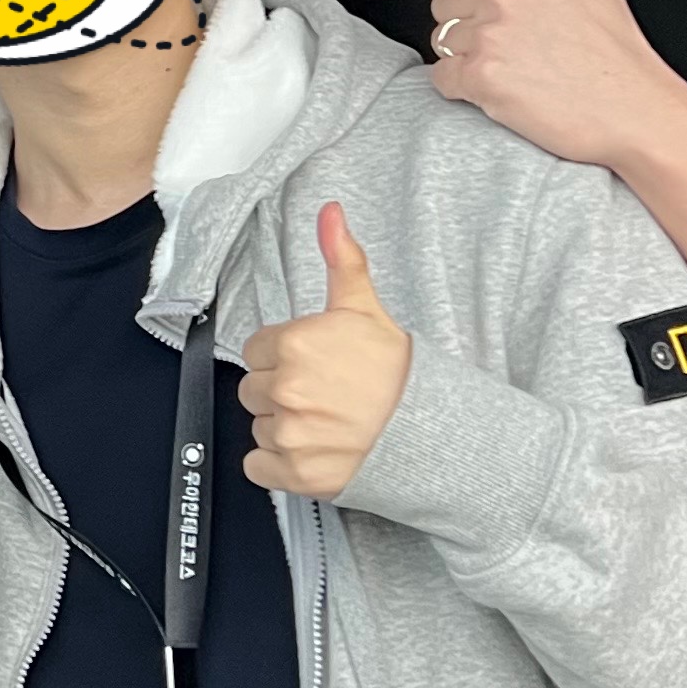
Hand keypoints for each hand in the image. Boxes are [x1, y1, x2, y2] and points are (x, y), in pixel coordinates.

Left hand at [239, 205, 412, 499]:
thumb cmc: (398, 372)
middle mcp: (285, 389)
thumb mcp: (366, 309)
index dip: (282, 357)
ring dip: (283, 428)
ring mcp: (290, 434)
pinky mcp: (296, 474)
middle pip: (253, 389)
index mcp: (293, 344)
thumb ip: (341, 259)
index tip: (312, 365)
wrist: (433, 431)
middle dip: (281, 392)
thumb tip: (329, 213)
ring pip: (259, 427)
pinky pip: (258, 468)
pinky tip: (311, 451)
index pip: (256, 349)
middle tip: (322, 395)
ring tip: (326, 423)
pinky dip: (277, 465)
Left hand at [421, 0, 686, 172]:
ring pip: (441, 43)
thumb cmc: (617, 49)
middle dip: (465, 27)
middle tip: (507, 48)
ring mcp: (487, 36)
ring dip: (466, 59)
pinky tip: (500, 92)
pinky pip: (442, 79)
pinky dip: (462, 90)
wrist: (634, 110)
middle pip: (442, 6)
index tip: (494, 13)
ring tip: (511, 71)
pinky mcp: (481, 78)